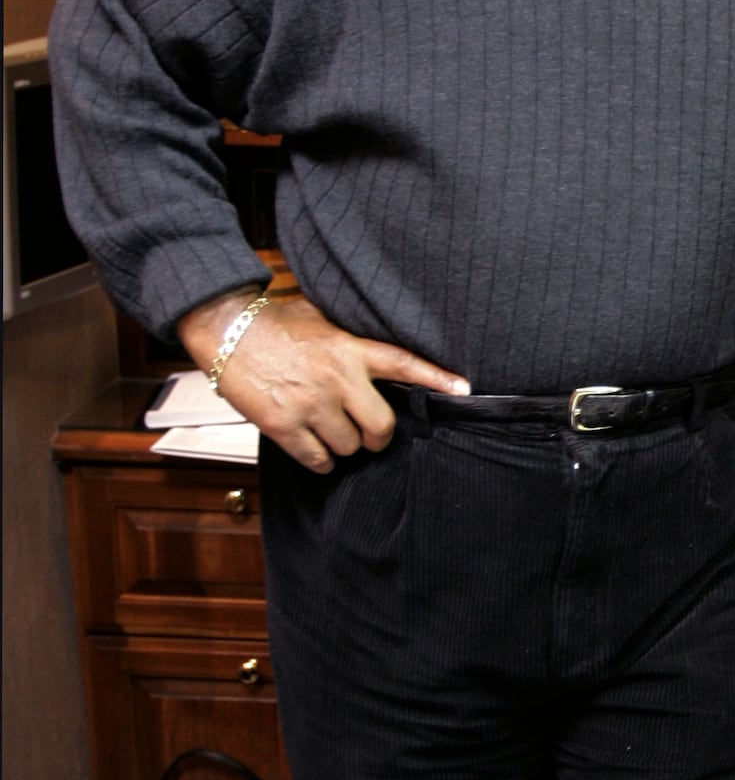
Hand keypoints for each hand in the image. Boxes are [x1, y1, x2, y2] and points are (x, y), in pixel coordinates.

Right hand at [178, 289, 470, 473]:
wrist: (226, 329)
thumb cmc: (274, 322)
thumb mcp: (323, 319)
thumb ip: (351, 339)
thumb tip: (376, 353)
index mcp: (350, 348)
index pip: (404, 364)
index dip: (436, 378)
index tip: (464, 389)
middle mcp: (337, 378)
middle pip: (381, 426)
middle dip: (377, 437)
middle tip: (369, 435)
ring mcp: (311, 404)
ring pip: (349, 446)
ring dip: (344, 447)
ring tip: (331, 432)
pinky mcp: (283, 424)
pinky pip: (318, 459)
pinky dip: (320, 460)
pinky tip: (315, 448)